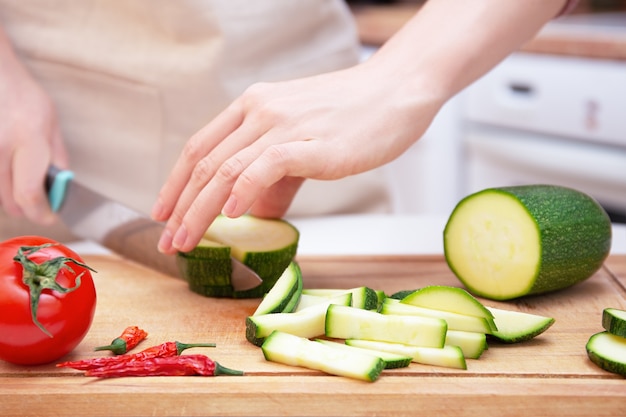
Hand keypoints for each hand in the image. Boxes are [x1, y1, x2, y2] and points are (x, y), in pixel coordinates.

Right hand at [0, 29, 67, 223]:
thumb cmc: (22, 95)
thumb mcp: (51, 122)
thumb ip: (57, 155)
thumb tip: (62, 186)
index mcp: (29, 138)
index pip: (31, 191)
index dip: (40, 211)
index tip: (49, 216)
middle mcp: (1, 146)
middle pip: (10, 200)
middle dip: (26, 209)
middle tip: (38, 208)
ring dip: (10, 197)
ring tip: (22, 187)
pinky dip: (0, 183)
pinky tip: (8, 172)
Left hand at [152, 61, 442, 253]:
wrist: (395, 93)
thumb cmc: (351, 117)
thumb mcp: (300, 137)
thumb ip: (273, 173)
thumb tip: (251, 211)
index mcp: (252, 105)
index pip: (199, 147)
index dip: (175, 183)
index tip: (163, 214)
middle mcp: (259, 110)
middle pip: (205, 164)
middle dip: (180, 207)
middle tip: (168, 241)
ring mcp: (283, 124)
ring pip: (225, 170)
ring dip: (200, 211)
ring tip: (187, 241)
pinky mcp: (309, 142)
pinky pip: (264, 167)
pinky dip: (242, 193)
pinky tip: (231, 216)